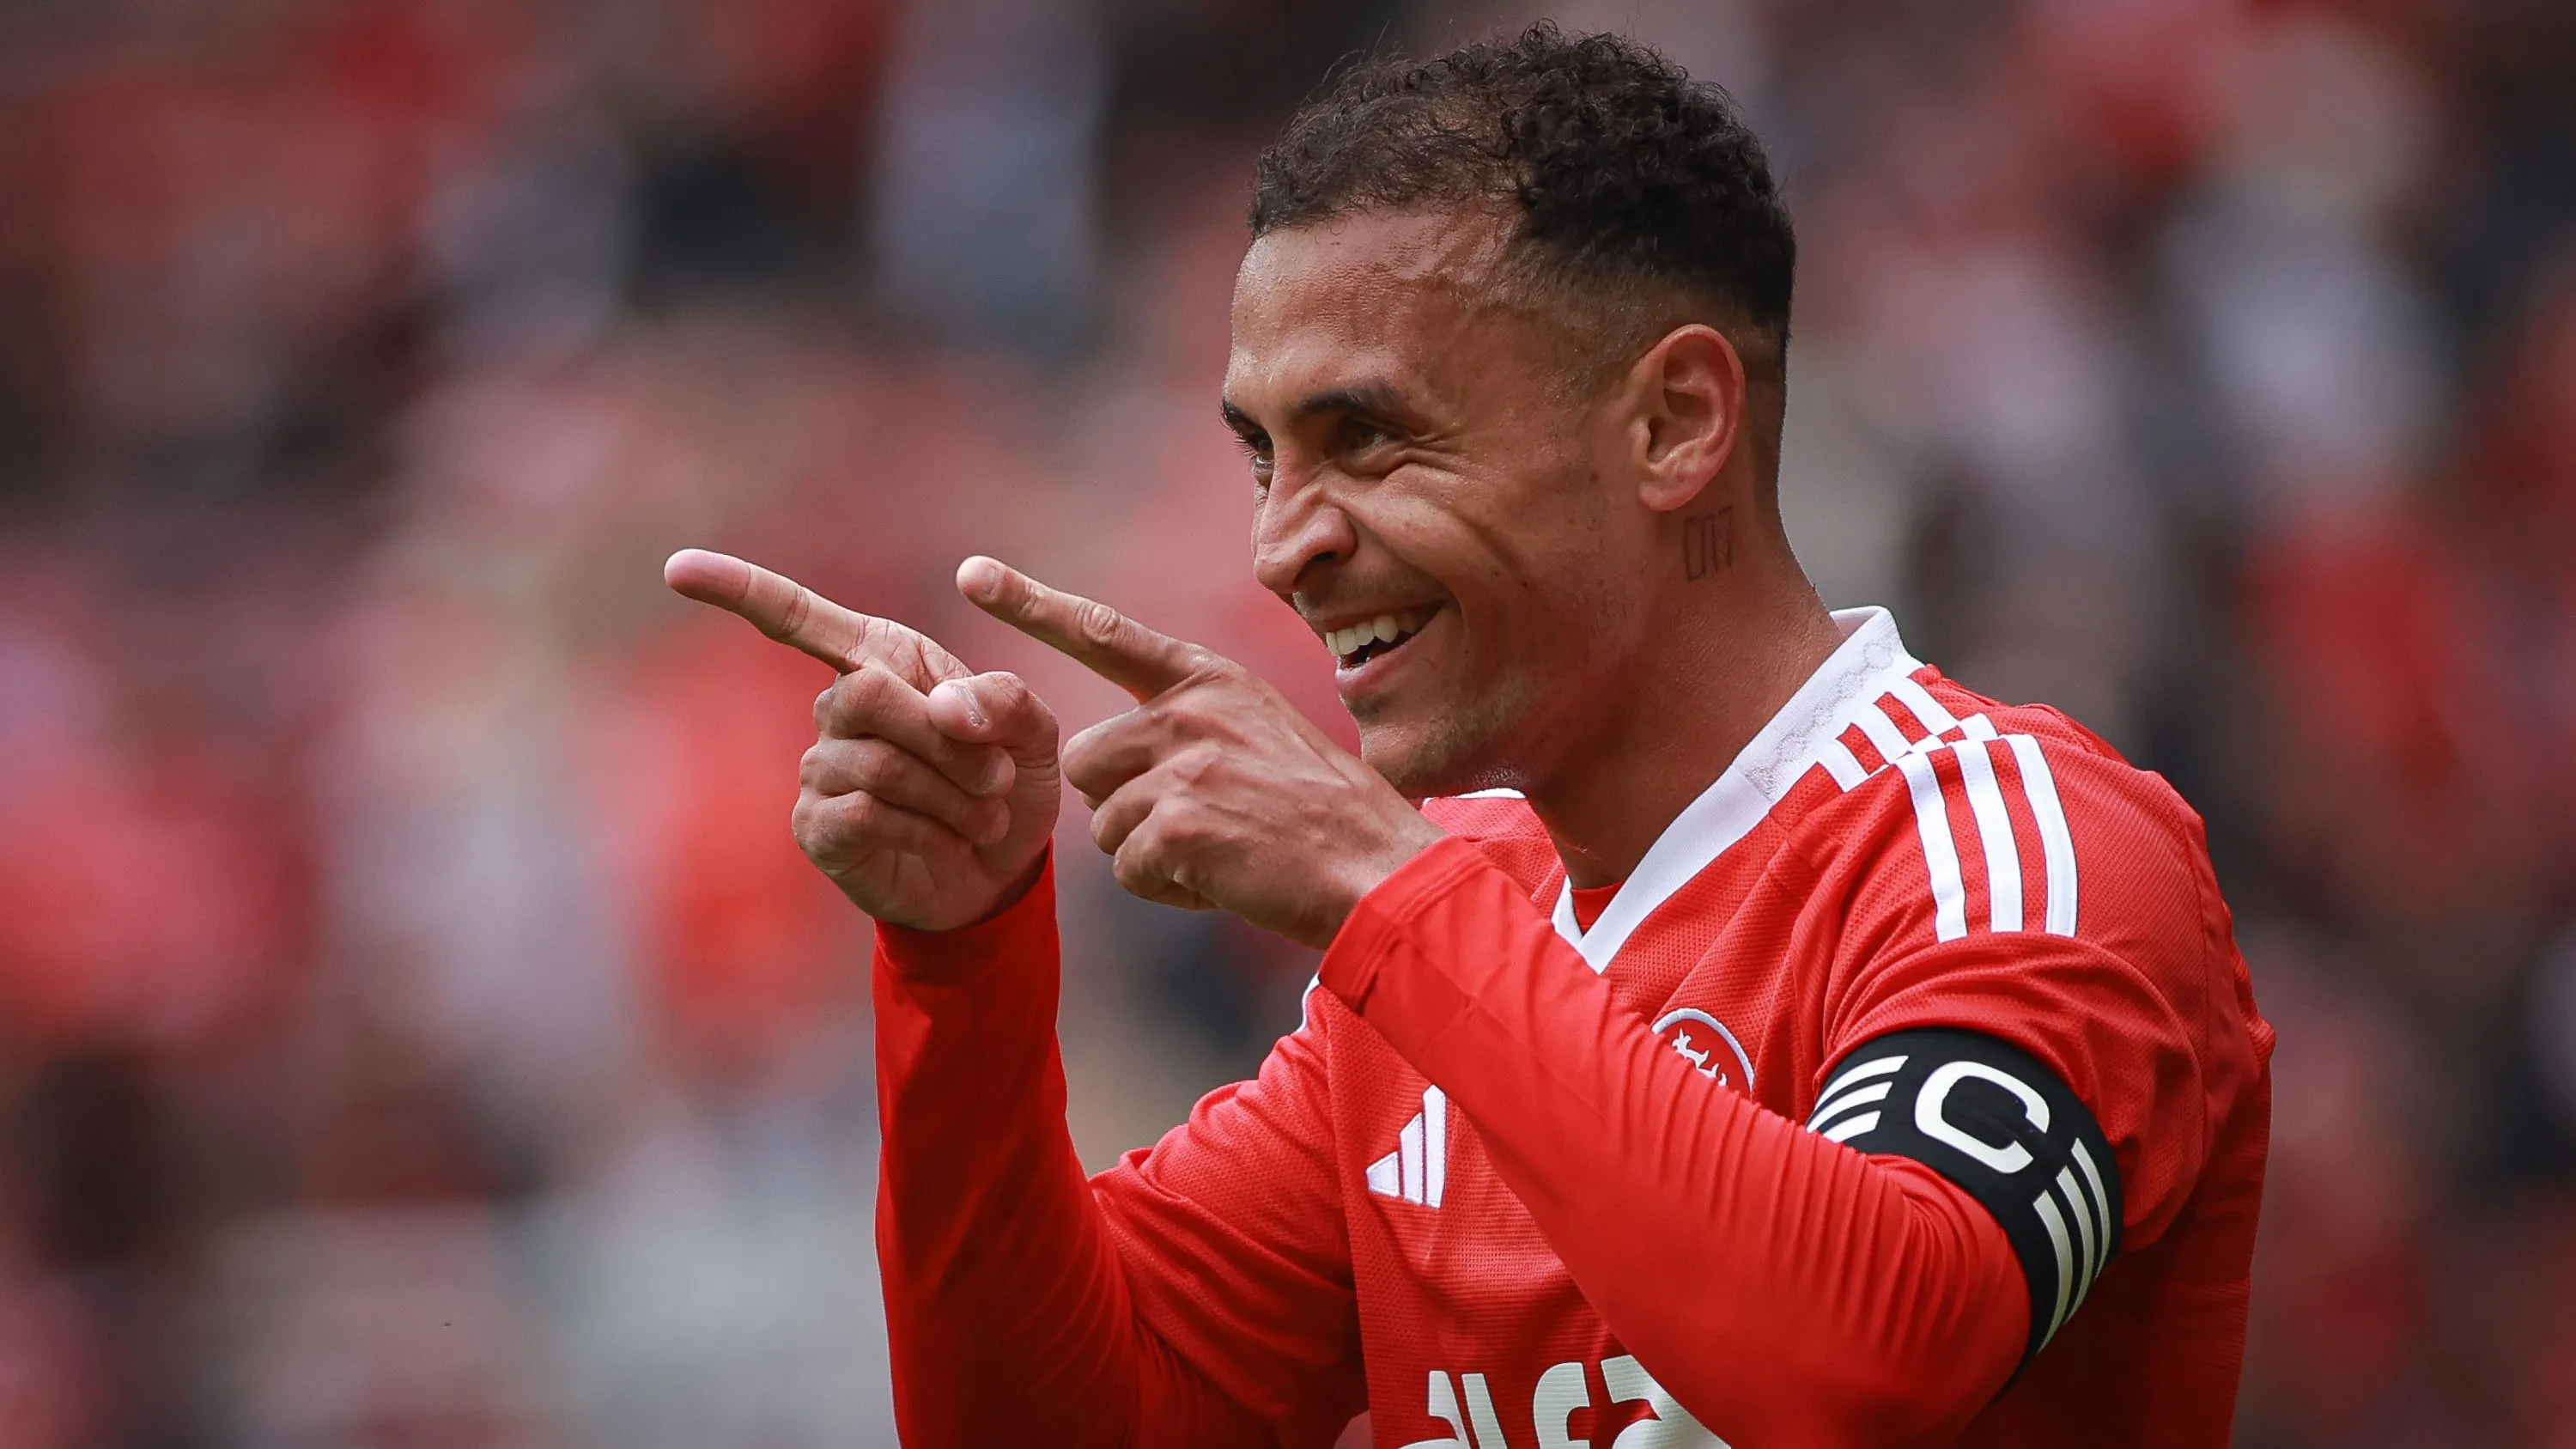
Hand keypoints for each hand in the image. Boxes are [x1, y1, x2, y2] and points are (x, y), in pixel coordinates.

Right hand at [664, 549, 1061, 931]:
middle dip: (947, 742)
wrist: (1000, 873)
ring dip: (952, 796)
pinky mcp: (817, 826)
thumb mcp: (1030, 734)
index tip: (678, 567)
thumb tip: (946, 708)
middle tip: (997, 777)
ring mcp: (819, 767)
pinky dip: (927, 830)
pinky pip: (866, 814)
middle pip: (867, 693)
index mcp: (881, 658)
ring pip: (879, 764)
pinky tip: (946, 841)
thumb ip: (1004, 700)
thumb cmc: (1006, 785)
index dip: (740, 589)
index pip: (797, 616)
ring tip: (984, 816)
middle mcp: (836, 706)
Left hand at [958, 556, 1443, 948]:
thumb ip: (1190, 730)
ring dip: (1149, 853)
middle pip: (1087, 761)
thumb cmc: (1323, 815)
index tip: (971, 573)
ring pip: (1104, 823)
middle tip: (1198, 824)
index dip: (1032, 604)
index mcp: (1210, 679)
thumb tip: (1112, 763)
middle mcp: (1190, 710)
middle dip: (1121, 802)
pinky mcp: (1179, 824)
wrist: (1378, 867)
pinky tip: (1225, 879)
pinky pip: (1129, 870)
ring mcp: (1183, 765)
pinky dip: (1169, 890)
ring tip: (1224, 853)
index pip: (1105, 634)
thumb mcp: (1263, 737)